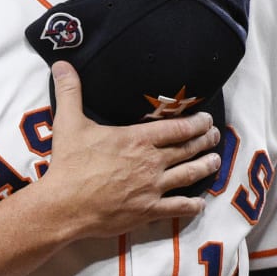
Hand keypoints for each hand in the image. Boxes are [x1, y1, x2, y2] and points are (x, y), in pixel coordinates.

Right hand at [36, 61, 221, 238]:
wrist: (65, 205)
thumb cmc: (68, 164)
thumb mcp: (67, 123)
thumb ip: (69, 92)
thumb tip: (61, 64)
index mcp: (137, 139)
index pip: (177, 128)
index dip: (196, 123)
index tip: (207, 119)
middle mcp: (151, 162)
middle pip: (187, 149)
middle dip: (205, 141)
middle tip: (215, 136)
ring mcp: (152, 188)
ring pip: (189, 175)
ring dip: (205, 167)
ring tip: (215, 161)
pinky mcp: (148, 211)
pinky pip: (179, 207)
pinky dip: (193, 205)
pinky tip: (200, 203)